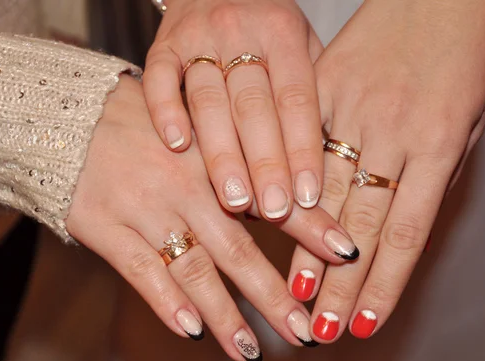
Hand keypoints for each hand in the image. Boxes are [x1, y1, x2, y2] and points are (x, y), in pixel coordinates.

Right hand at [66, 75, 356, 360]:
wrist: (66, 115)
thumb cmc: (142, 121)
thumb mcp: (194, 124)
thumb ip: (237, 154)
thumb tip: (287, 189)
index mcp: (213, 154)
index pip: (272, 196)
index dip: (312, 226)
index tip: (348, 256)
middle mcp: (184, 184)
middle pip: (237, 247)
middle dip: (273, 293)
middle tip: (304, 330)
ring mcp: (144, 207)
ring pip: (193, 269)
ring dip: (226, 314)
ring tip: (253, 350)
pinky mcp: (105, 227)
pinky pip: (141, 272)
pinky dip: (167, 303)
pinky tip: (191, 331)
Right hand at [144, 0, 324, 221]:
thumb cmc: (265, 26)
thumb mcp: (298, 46)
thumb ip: (308, 93)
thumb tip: (324, 162)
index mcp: (281, 31)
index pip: (297, 97)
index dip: (303, 149)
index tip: (308, 196)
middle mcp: (240, 31)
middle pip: (254, 105)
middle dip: (265, 162)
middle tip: (274, 210)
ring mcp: (197, 38)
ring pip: (209, 100)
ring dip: (222, 154)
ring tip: (234, 199)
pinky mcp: (163, 44)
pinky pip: (159, 78)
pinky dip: (166, 111)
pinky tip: (177, 147)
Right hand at [288, 0, 484, 341]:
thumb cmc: (455, 60)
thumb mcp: (465, 122)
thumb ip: (433, 178)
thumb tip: (400, 233)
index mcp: (438, 142)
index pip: (408, 230)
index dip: (386, 281)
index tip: (365, 322)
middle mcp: (391, 130)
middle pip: (360, 220)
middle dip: (340, 280)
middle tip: (320, 324)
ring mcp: (349, 107)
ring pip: (321, 187)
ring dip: (304, 245)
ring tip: (291, 288)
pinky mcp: (319, 85)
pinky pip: (295, 141)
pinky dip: (279, 181)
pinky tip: (254, 213)